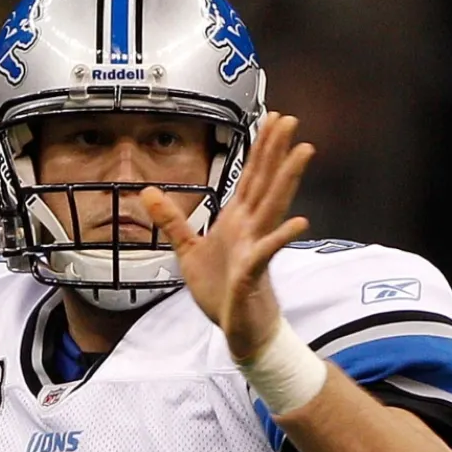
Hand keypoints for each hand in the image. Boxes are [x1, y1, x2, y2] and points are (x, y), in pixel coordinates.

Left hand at [140, 112, 313, 359]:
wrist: (239, 332)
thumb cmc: (221, 293)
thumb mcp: (188, 252)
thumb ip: (172, 221)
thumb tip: (147, 192)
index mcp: (237, 221)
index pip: (251, 177)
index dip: (260, 147)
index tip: (273, 119)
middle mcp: (251, 230)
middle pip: (265, 182)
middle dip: (276, 151)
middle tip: (290, 120)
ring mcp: (255, 250)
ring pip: (272, 208)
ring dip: (287, 180)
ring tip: (303, 152)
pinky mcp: (252, 275)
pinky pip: (266, 253)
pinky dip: (281, 237)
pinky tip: (300, 221)